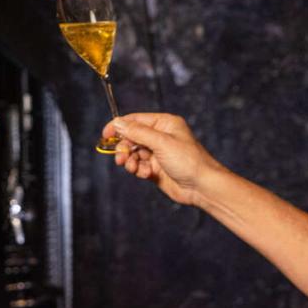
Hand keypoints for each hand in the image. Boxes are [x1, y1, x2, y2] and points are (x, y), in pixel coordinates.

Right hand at [103, 113, 224, 207]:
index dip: (119, 126)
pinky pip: (138, 166)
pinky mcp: (155, 169)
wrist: (202, 186)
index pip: (135, 120)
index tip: (105, 134)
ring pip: (133, 154)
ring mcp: (157, 153)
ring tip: (133, 168)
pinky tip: (146, 174)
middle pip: (131, 138)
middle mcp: (160, 137)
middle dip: (124, 148)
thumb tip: (118, 123)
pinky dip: (138, 170)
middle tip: (121, 158)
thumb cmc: (188, 160)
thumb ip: (137, 132)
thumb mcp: (161, 142)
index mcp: (164, 124)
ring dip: (130, 161)